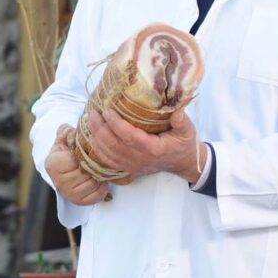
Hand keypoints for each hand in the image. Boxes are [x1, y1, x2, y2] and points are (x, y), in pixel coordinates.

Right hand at [45, 124, 109, 205]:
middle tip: (96, 160)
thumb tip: (70, 130)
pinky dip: (102, 187)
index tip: (87, 151)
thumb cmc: (66, 151)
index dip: (86, 154)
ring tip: (97, 169)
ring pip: (94, 183)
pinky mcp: (79, 201)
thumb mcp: (64, 138)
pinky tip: (99, 179)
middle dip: (95, 165)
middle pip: (87, 173)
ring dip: (100, 176)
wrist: (65, 168)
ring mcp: (69, 194)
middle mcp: (59, 182)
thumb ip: (66, 132)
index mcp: (53, 164)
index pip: (77, 159)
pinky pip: (97, 195)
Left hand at [87, 108, 206, 183]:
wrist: (182, 163)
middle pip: (112, 144)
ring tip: (90, 120)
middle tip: (93, 112)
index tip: (107, 110)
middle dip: (100, 128)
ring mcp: (132, 166)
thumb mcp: (187, 131)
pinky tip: (93, 136)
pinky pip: (108, 160)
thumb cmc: (184, 144)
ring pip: (107, 153)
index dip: (115, 123)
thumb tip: (177, 109)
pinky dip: (97, 149)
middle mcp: (139, 159)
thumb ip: (182, 120)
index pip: (128, 136)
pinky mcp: (128, 168)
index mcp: (152, 149)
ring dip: (96, 137)